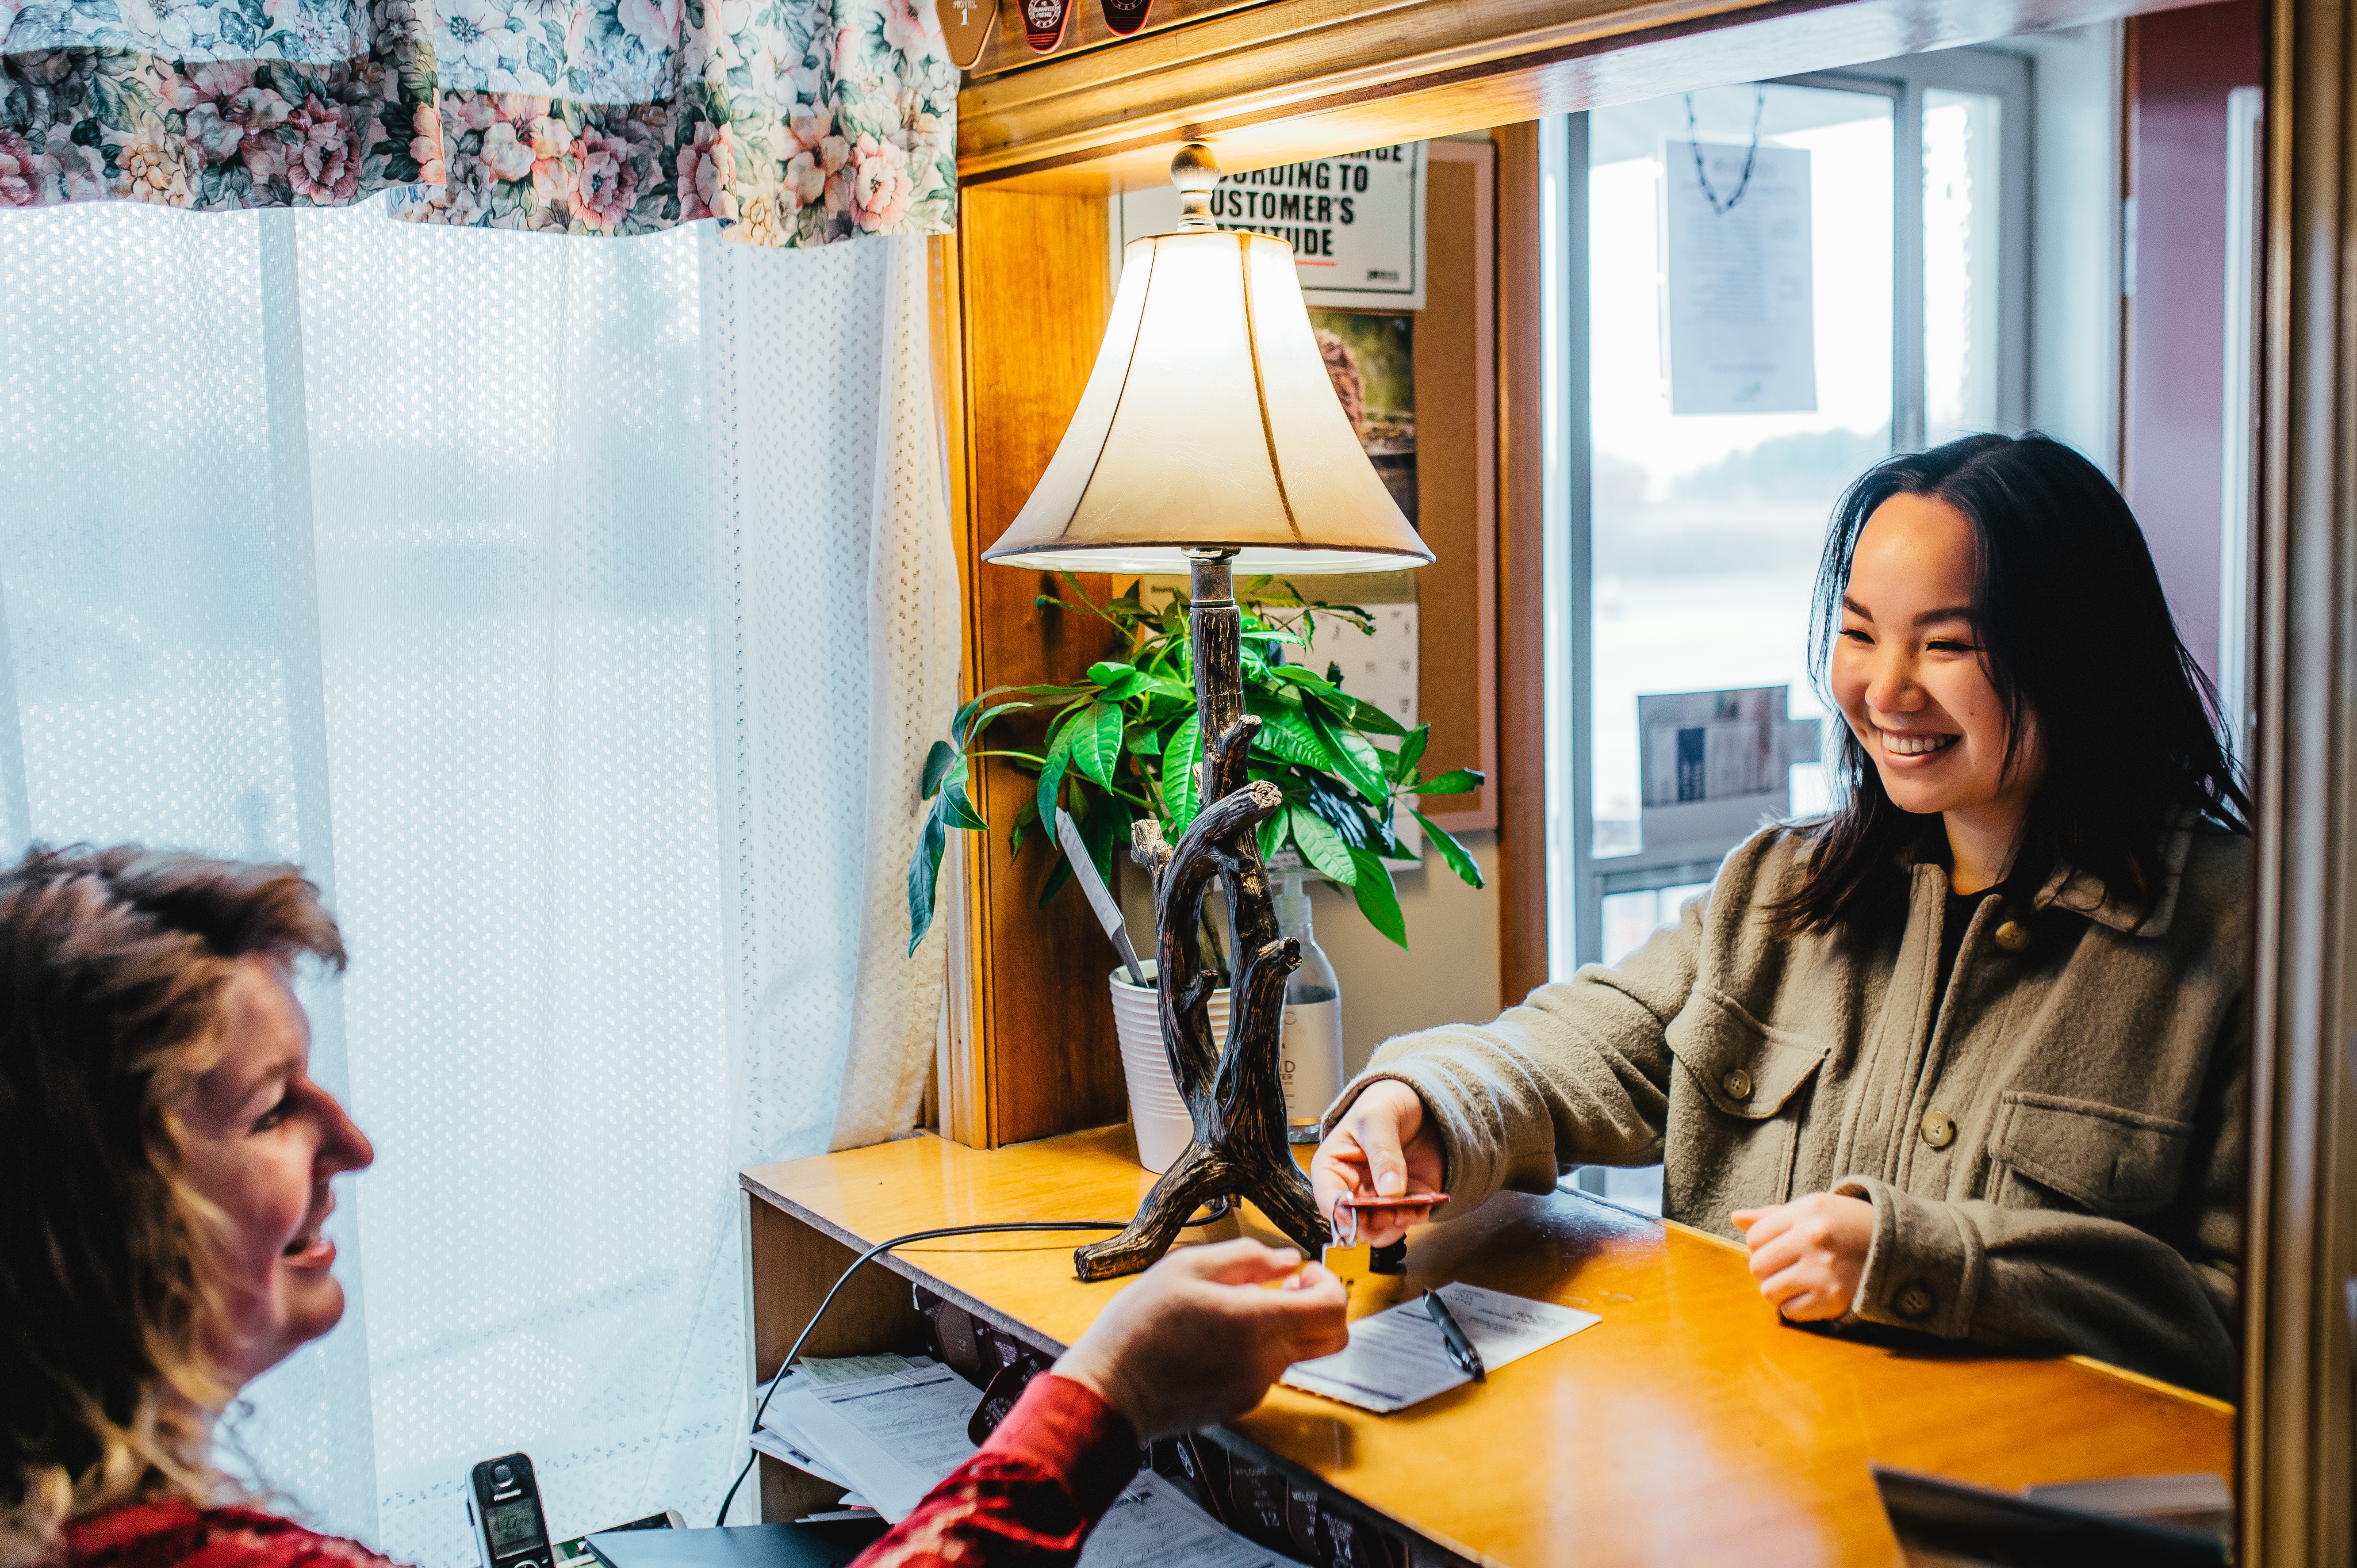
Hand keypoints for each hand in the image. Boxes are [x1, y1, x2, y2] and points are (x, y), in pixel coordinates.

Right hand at [1052, 1238, 1348, 1440]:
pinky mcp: (1240, 1403)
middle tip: (1287, 1288)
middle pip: (1332, 1338)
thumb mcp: (1187, 1267)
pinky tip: (1217, 1334)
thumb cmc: (1138, 1327)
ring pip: (1296, 1351)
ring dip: (1281, 1325)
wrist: (1109, 1391)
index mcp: (1258, 1324)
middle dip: (1320, 1307)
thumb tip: (1288, 1260)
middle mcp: (1266, 1362)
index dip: (1328, 1283)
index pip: (1333, 1308)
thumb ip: (1247, 1258)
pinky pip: (1267, 1370)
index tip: (1303, 1273)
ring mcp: (1255, 1387)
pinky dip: (1257, 1348)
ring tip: (1230, 1306)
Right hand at [1310, 1080, 1446, 1245]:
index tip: (1356, 1215)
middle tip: (1390, 1213)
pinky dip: (1416, 1217)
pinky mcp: (1405, 1199)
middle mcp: (1353, 1187)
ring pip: (1380, 1229)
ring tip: (1410, 1210)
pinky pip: (1407, 1220)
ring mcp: (1379, 1197)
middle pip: (1354, 1221)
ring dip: (1395, 1225)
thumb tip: (1390, 1191)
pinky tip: (1423, 1204)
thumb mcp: (1377, 1118)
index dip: (1339, 1212)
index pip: (1328, 1198)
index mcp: (1332, 1166)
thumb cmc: (1384, 1102)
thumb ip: (1382, 1152)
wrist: (1418, 1101)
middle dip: (1372, 1222)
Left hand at [1731, 1193, 1874, 1321]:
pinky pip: (1790, 1312)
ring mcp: (1824, 1271)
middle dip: (1767, 1268)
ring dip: (1778, 1289)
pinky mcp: (1833, 1299)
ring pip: (1769, 1291)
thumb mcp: (1813, 1209)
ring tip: (1797, 1280)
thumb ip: (1772, 1216)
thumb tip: (1736, 1218)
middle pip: (1757, 1266)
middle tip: (1788, 1265)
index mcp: (1807, 1213)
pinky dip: (1795, 1306)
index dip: (1762, 1244)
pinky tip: (1811, 1293)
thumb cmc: (1844, 1224)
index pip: (1754, 1237)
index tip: (1780, 1245)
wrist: (1895, 1247)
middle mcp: (1814, 1240)